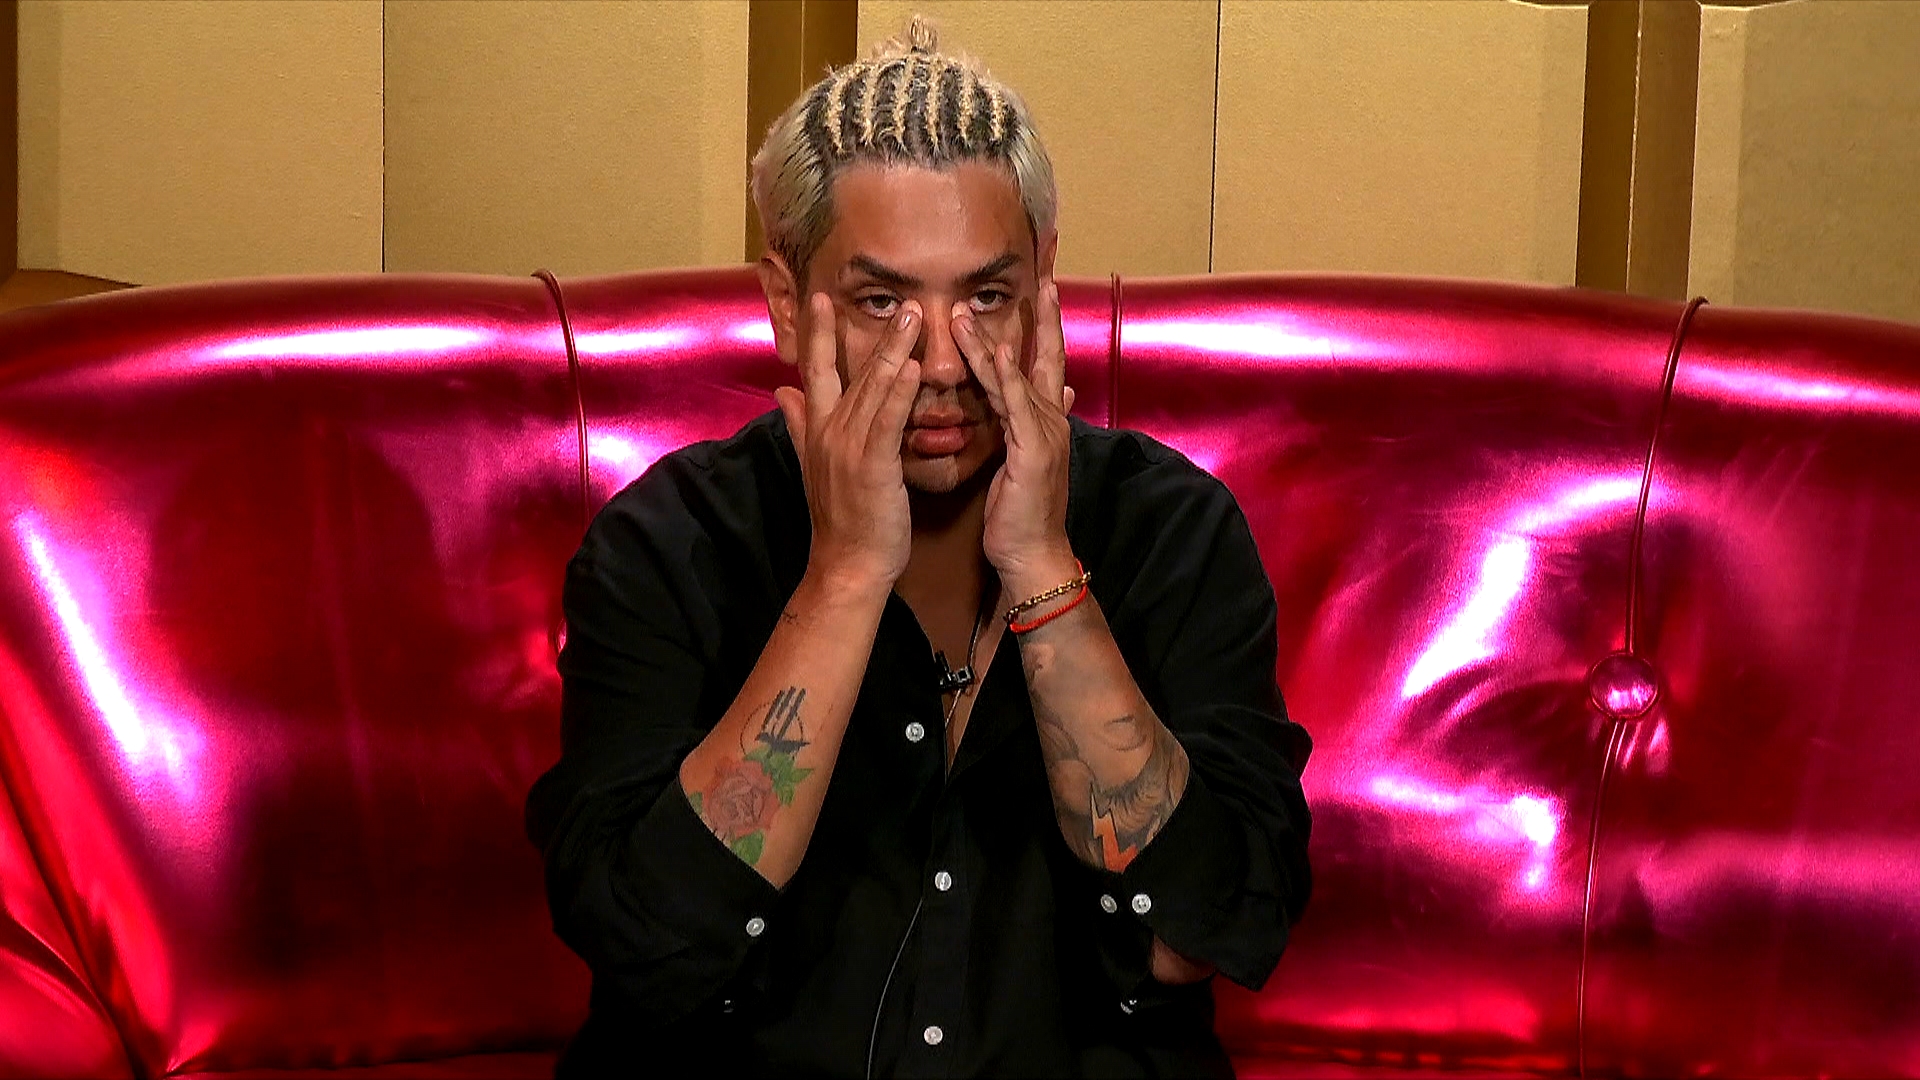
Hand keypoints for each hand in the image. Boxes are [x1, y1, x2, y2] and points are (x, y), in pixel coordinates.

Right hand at [774, 293, 922, 596]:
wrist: (847, 564)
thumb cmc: (841, 519)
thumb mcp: (815, 465)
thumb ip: (798, 424)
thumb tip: (780, 391)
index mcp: (817, 430)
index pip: (815, 371)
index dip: (818, 333)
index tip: (821, 297)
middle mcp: (829, 431)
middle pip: (850, 371)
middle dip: (876, 333)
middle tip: (900, 299)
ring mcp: (848, 447)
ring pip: (873, 389)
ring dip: (895, 350)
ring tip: (915, 316)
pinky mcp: (872, 465)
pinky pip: (887, 420)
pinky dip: (899, 392)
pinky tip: (914, 367)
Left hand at [952, 280, 1078, 594]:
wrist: (1033, 554)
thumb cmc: (1022, 513)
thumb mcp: (1026, 460)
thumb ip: (1032, 422)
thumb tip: (1064, 393)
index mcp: (1046, 421)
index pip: (1046, 363)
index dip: (1045, 326)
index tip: (1043, 287)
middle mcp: (1051, 420)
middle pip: (1046, 358)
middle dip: (1043, 317)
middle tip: (1041, 275)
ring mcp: (1045, 434)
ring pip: (1017, 377)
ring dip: (991, 341)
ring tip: (969, 311)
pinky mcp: (1032, 451)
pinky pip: (1016, 406)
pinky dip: (1007, 377)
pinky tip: (997, 351)